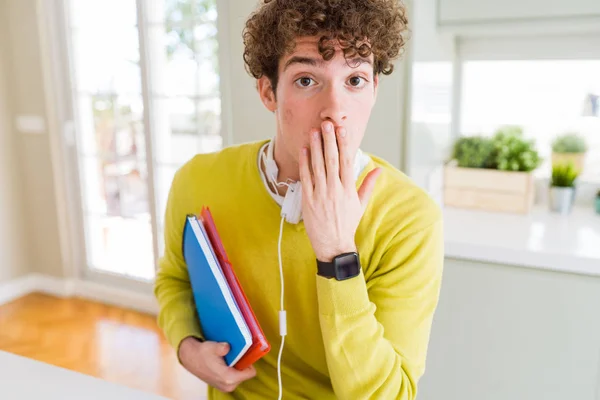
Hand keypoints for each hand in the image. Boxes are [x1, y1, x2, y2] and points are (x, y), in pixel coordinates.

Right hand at [178, 337, 255, 392]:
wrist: (190, 358)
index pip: (251, 372)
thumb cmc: (201, 353)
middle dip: (242, 363)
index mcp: (228, 378)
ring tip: (228, 357)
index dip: (249, 361)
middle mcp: (228, 385)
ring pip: (240, 374)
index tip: (244, 353)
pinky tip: (225, 361)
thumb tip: (228, 347)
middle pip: (246, 373)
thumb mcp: (212, 347)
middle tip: (235, 354)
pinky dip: (232, 369)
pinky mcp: (223, 385)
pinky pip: (234, 376)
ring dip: (237, 366)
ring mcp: (225, 386)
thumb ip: (221, 348)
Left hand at [299, 120, 380, 262]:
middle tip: (326, 123)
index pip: (347, 161)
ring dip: (315, 147)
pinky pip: (306, 178)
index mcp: (349, 189)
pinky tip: (303, 150)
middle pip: (332, 160)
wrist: (333, 245)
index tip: (342, 130)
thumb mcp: (360, 204)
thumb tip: (378, 169)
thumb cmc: (347, 224)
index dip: (344, 144)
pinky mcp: (309, 200)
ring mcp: (321, 195)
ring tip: (313, 132)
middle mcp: (335, 190)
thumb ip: (368, 185)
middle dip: (329, 140)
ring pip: (318, 166)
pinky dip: (304, 163)